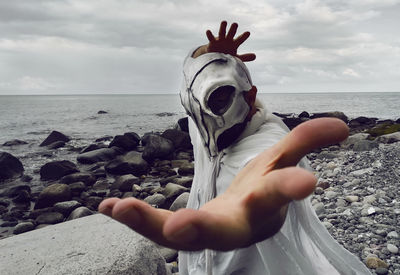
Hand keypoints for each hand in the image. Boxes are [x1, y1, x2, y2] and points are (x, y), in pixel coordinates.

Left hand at [99, 118, 348, 250]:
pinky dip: (134, 219)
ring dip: (149, 224)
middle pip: (220, 230)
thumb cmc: (261, 190)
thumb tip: (343, 125)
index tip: (307, 184)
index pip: (277, 196)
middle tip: (182, 229)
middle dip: (202, 228)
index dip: (290, 189)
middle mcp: (234, 225)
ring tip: (118, 209)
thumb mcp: (281, 163)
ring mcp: (203, 231)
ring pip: (178, 236)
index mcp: (263, 206)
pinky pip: (155, 228)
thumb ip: (307, 142)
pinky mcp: (179, 230)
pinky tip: (106, 207)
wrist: (243, 216)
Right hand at [192, 21, 255, 61]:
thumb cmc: (227, 56)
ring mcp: (220, 40)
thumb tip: (255, 56)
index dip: (243, 37)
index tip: (248, 33)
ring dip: (223, 27)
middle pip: (231, 33)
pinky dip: (209, 35)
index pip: (240, 40)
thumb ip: (245, 57)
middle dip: (233, 29)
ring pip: (222, 32)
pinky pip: (211, 38)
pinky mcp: (212, 42)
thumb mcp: (236, 58)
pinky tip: (208, 31)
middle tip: (235, 24)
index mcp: (234, 44)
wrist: (216, 57)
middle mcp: (227, 40)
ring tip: (224, 22)